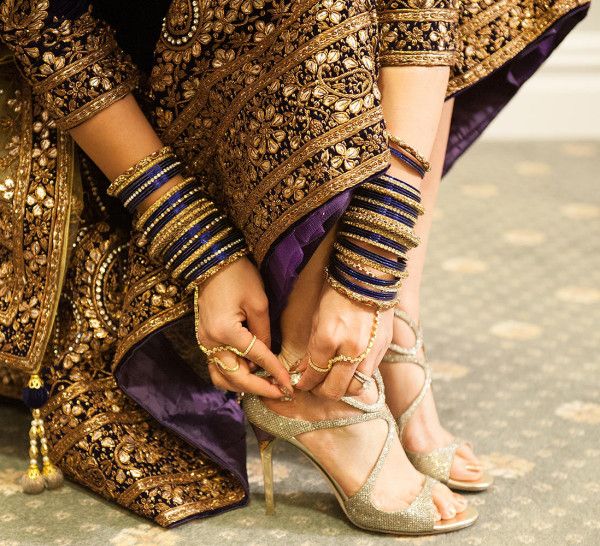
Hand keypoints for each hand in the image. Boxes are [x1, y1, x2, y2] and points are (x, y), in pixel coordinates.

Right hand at [195, 257, 291, 397]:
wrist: (212, 261)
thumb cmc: (238, 276)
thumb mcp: (258, 302)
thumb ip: (264, 332)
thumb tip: (267, 355)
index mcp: (225, 332)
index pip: (256, 359)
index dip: (275, 373)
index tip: (289, 386)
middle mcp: (211, 342)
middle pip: (236, 377)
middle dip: (260, 388)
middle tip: (281, 393)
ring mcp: (204, 342)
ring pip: (222, 378)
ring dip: (243, 387)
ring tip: (266, 386)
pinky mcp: (204, 339)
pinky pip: (217, 367)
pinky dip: (232, 376)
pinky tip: (249, 374)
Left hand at [295, 282, 393, 398]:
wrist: (368, 276)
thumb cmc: (337, 293)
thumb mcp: (317, 318)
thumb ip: (312, 348)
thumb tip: (303, 370)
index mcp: (328, 338)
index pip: (314, 374)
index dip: (304, 383)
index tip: (300, 383)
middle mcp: (350, 349)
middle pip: (334, 389)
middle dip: (320, 391)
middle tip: (315, 386)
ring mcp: (369, 351)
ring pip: (355, 388)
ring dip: (341, 389)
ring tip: (333, 381)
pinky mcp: (383, 349)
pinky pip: (369, 375)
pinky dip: (357, 378)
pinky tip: (349, 370)